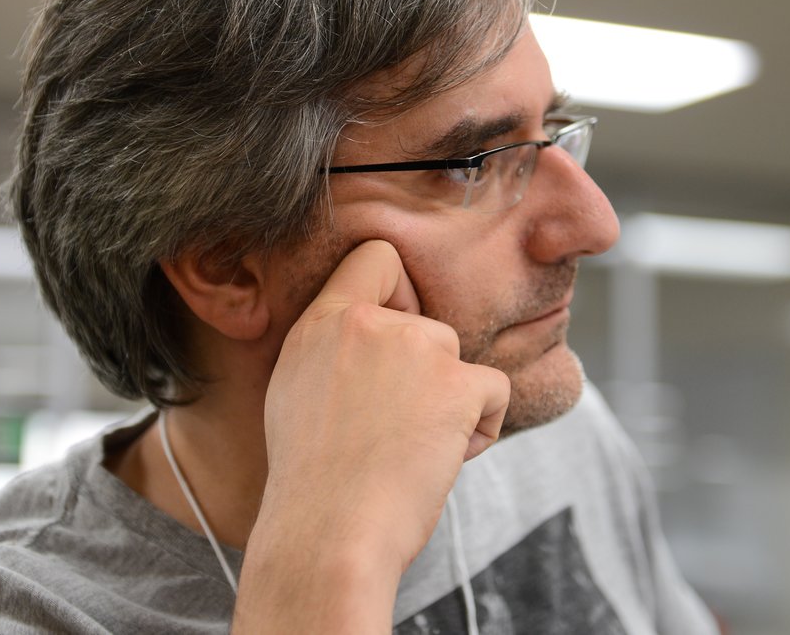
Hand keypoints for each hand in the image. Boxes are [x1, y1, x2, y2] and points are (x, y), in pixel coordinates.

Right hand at [235, 240, 509, 632]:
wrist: (329, 533)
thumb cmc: (314, 482)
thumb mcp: (295, 391)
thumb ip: (332, 349)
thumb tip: (372, 342)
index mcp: (322, 322)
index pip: (377, 257)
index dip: (398, 293)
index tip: (392, 337)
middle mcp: (369, 323)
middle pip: (429, 324)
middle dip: (426, 373)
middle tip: (395, 428)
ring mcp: (416, 347)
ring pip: (459, 361)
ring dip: (450, 403)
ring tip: (411, 451)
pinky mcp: (457, 383)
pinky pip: (494, 390)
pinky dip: (482, 426)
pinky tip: (445, 458)